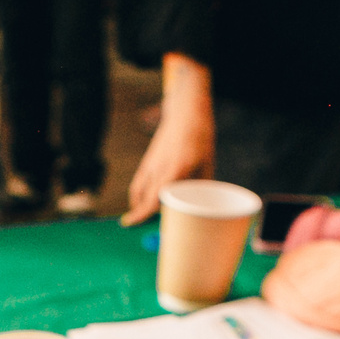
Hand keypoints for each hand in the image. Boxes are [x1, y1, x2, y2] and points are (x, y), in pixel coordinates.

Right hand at [123, 54, 214, 224]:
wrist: (185, 113)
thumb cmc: (201, 139)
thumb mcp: (207, 164)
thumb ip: (200, 187)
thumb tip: (199, 210)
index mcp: (178, 168)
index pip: (155, 195)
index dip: (144, 212)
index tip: (132, 223)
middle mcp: (160, 167)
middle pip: (144, 197)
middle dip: (139, 214)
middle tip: (138, 226)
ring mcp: (151, 164)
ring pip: (138, 191)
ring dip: (137, 206)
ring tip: (139, 218)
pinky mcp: (147, 162)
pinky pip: (138, 184)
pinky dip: (137, 196)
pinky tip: (140, 205)